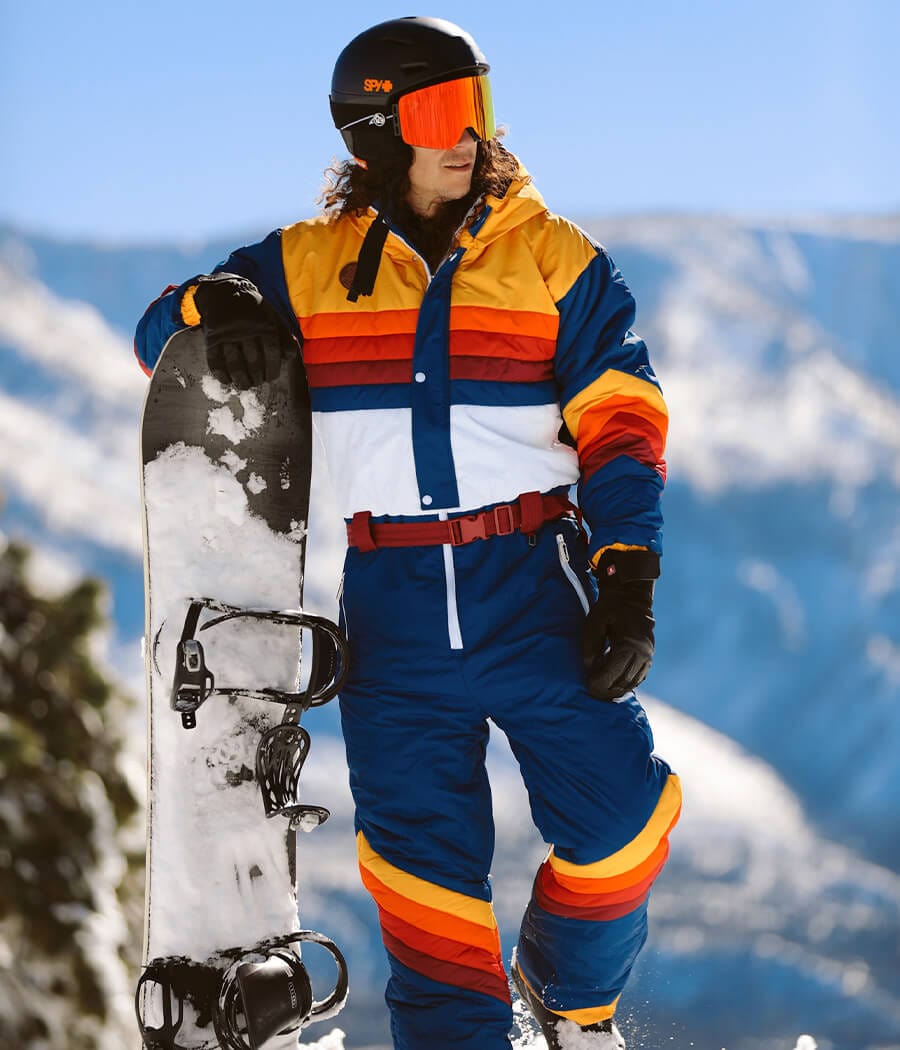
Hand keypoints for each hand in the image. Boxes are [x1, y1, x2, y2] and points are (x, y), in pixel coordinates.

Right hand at [192, 273, 293, 389]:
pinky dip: (221, 374)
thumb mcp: (273, 317)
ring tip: (244, 385)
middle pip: (253, 361)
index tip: (270, 378)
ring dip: (240, 379)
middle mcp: (246, 329)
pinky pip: (215, 360)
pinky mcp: (212, 337)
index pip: (272, 352)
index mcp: (264, 324)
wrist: (225, 292)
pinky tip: (227, 381)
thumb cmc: (254, 310)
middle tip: (257, 382)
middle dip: (257, 377)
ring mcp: (228, 334)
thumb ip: (284, 336)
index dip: (272, 369)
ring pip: (234, 364)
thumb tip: (290, 357)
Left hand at [583, 549, 658, 700]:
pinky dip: (628, 682)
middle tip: (593, 693)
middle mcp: (642, 652)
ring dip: (618, 689)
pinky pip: (640, 675)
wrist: (630, 595)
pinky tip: (617, 684)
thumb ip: (592, 647)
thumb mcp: (594, 624)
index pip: (614, 672)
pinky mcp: (649, 654)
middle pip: (624, 681)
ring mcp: (648, 654)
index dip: (600, 683)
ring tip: (603, 692)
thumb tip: (590, 669)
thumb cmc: (609, 608)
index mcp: (629, 644)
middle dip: (608, 690)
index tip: (589, 687)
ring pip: (634, 681)